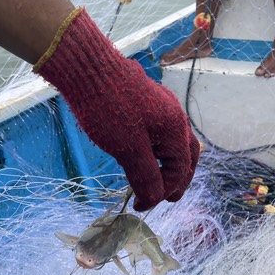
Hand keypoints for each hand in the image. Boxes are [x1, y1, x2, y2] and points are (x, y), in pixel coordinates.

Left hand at [36, 8, 200, 210]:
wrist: (88, 69)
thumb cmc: (108, 110)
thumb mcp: (128, 150)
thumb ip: (145, 177)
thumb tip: (153, 200)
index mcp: (175, 129)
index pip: (179, 170)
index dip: (163, 192)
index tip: (141, 205)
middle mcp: (175, 117)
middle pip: (186, 156)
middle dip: (177, 180)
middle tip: (166, 198)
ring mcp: (162, 108)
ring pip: (174, 143)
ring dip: (168, 165)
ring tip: (156, 181)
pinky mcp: (147, 103)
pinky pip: (161, 132)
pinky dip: (157, 151)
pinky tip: (142, 156)